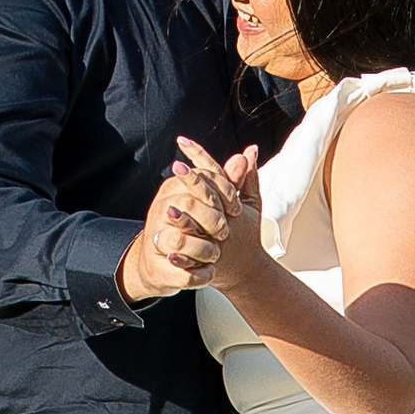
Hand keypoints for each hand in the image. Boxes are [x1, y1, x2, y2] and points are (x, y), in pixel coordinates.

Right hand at [119, 165, 227, 304]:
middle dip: (213, 220)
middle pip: (188, 205)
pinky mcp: (159, 267)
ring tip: (216, 254)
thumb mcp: (216, 203)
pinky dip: (199, 274)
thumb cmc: (194, 229)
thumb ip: (230, 180)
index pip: (200, 181)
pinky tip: (210, 272)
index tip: (237, 210)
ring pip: (180, 239)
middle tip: (226, 232)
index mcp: (175, 188)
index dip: (224, 194)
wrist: (163, 265)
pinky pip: (180, 270)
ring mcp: (156, 237)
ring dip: (204, 249)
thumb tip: (248, 154)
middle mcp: (161, 209)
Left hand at [168, 138, 266, 296]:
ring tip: (167, 206)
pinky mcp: (206, 262)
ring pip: (198, 228)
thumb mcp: (251, 205)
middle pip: (209, 199)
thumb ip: (248, 177)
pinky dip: (179, 251)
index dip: (199, 156)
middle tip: (176, 166)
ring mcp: (215, 242)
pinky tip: (163, 239)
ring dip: (183, 217)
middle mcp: (225, 222)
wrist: (247, 272)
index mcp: (233, 206)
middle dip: (193, 182)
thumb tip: (250, 149)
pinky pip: (190, 256)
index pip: (217, 176)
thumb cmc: (247, 232)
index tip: (181, 140)